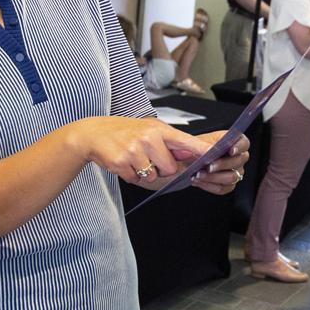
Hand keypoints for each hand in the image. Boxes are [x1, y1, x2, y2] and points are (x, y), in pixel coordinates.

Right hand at [69, 117, 211, 185]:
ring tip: (133, 158)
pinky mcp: (121, 162)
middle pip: (170, 168)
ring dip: (144, 173)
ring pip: (152, 176)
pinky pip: (135, 179)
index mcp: (158, 129)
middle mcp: (148, 138)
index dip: (201, 150)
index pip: (185, 141)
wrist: (94, 133)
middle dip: (161, 169)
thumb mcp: (148, 129)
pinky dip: (130, 175)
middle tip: (147, 157)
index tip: (216, 154)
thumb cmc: (125, 132)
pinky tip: (123, 162)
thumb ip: (169, 142)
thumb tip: (191, 154)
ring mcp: (134, 150)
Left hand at [189, 131, 249, 194]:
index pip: (243, 142)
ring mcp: (232, 171)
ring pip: (232, 177)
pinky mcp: (225, 185)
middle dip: (223, 164)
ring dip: (214, 177)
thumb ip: (199, 145)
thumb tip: (209, 150)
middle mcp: (233, 156)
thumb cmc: (186, 148)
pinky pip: (222, 188)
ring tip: (198, 174)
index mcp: (227, 140)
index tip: (231, 150)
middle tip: (208, 166)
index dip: (240, 146)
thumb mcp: (188, 141)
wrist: (177, 162)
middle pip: (239, 161)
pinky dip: (209, 185)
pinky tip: (198, 180)